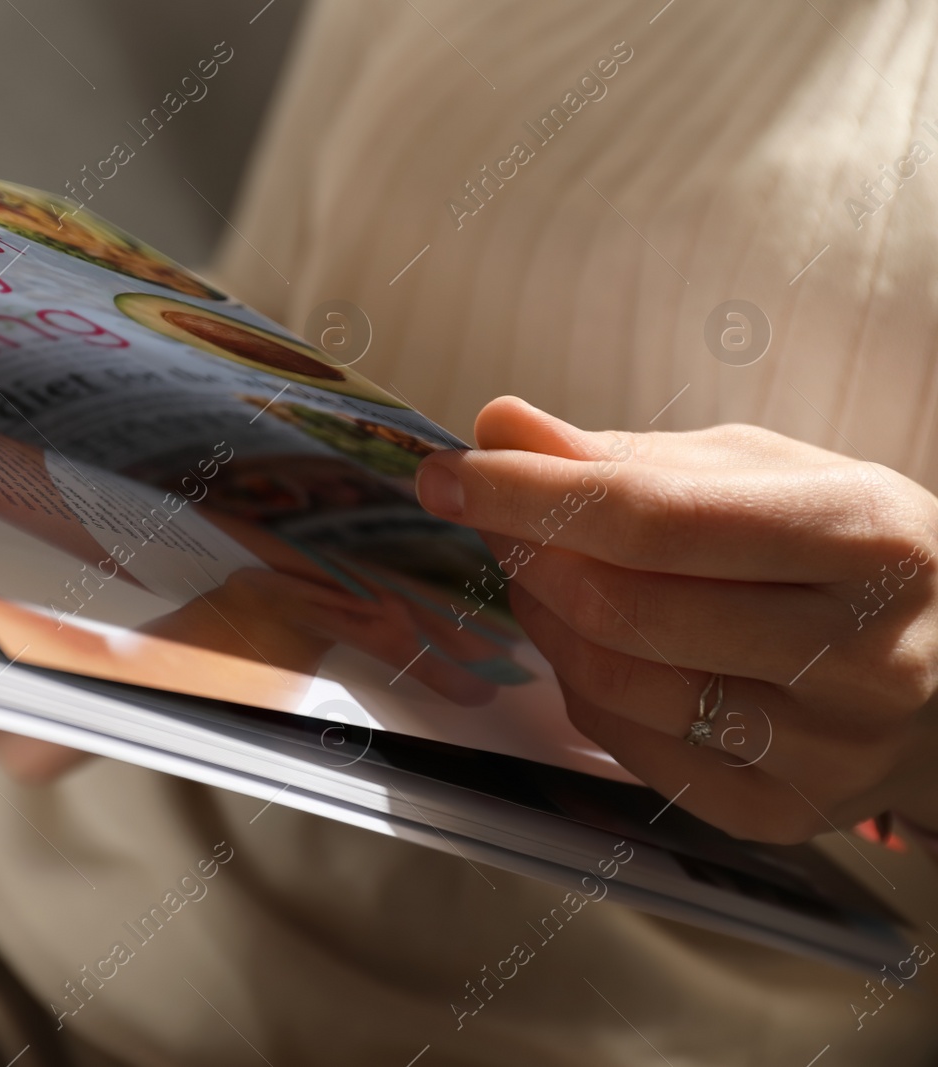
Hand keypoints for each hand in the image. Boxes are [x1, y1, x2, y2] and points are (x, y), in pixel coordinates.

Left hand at [413, 396, 937, 843]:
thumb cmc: (845, 553)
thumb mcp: (765, 473)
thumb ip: (629, 458)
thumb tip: (498, 429)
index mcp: (867, 537)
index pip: (657, 520)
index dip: (532, 496)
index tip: (449, 473)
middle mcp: (861, 654)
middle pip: (625, 609)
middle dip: (527, 553)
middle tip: (489, 515)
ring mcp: (822, 750)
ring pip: (614, 682)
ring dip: (542, 617)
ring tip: (541, 570)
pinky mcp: (778, 813)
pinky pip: (626, 744)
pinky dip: (578, 684)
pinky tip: (587, 640)